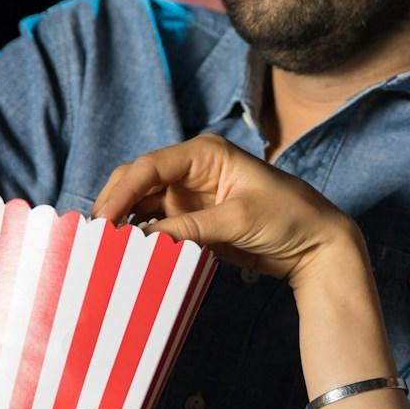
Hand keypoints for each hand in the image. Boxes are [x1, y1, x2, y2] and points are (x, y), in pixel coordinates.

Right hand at [93, 134, 363, 290]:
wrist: (317, 245)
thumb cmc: (288, 218)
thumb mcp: (238, 220)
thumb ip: (190, 228)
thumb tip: (145, 238)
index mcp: (205, 153)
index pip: (149, 166)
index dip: (120, 191)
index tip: (101, 220)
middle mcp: (192, 170)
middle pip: (139, 183)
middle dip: (115, 206)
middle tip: (92, 238)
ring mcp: (191, 197)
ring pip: (144, 206)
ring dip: (125, 225)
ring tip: (103, 250)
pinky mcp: (195, 221)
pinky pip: (160, 228)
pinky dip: (144, 239)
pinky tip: (129, 255)